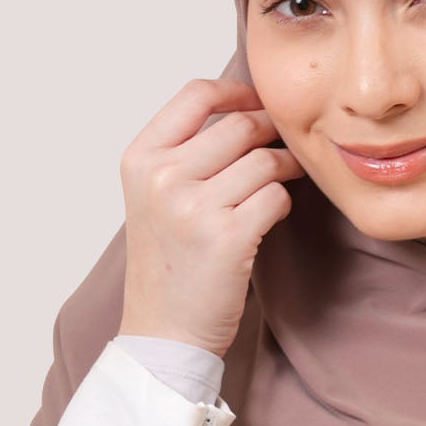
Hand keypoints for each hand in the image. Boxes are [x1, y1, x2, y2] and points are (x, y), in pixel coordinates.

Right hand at [117, 75, 303, 357]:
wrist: (163, 333)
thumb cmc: (168, 266)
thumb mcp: (155, 198)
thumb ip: (185, 153)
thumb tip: (246, 110)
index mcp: (140, 159)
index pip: (196, 94)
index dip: (239, 91)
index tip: (260, 103)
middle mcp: (162, 177)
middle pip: (240, 125)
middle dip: (272, 134)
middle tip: (285, 150)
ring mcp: (193, 206)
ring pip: (264, 161)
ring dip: (284, 169)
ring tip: (282, 183)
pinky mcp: (227, 237)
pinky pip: (276, 197)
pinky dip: (282, 204)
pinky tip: (270, 217)